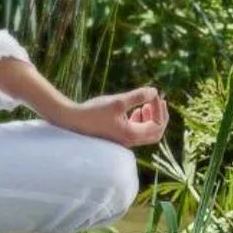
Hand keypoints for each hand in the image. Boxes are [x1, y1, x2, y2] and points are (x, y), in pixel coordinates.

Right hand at [52, 88, 167, 147]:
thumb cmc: (94, 111)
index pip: (157, 126)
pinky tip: (137, 110)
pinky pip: (137, 131)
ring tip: (147, 104)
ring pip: (147, 133)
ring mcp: (124, 140)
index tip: (154, 95)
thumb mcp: (118, 101)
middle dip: (160, 116)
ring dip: (151, 118)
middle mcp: (129, 141)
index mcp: (131, 135)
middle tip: (160, 101)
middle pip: (155, 133)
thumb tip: (155, 91)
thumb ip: (138, 96)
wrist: (73, 120)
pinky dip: (141, 121)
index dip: (159, 110)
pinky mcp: (117, 135)